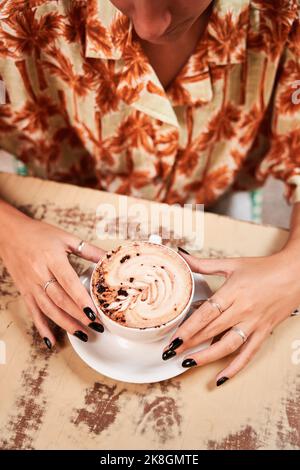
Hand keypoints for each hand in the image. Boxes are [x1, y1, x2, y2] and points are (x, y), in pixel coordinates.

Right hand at [0, 204, 104, 348]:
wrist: (10, 234)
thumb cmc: (39, 234)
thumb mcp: (65, 238)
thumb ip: (88, 250)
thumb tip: (108, 258)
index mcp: (52, 259)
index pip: (69, 283)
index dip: (81, 299)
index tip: (94, 312)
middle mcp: (40, 274)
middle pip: (60, 300)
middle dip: (79, 316)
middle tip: (96, 327)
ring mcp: (31, 285)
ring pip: (49, 310)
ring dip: (66, 324)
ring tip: (82, 335)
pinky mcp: (25, 292)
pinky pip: (34, 313)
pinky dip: (42, 328)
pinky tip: (51, 341)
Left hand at [163, 248, 299, 385]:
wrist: (294, 273)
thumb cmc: (263, 268)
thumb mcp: (232, 264)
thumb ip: (204, 264)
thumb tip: (182, 257)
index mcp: (233, 291)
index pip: (207, 313)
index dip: (189, 327)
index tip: (173, 338)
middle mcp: (243, 310)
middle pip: (212, 330)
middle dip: (190, 343)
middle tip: (170, 352)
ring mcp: (254, 323)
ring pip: (228, 345)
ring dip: (206, 357)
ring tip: (187, 363)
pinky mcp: (264, 332)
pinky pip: (249, 354)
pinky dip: (235, 368)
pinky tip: (221, 378)